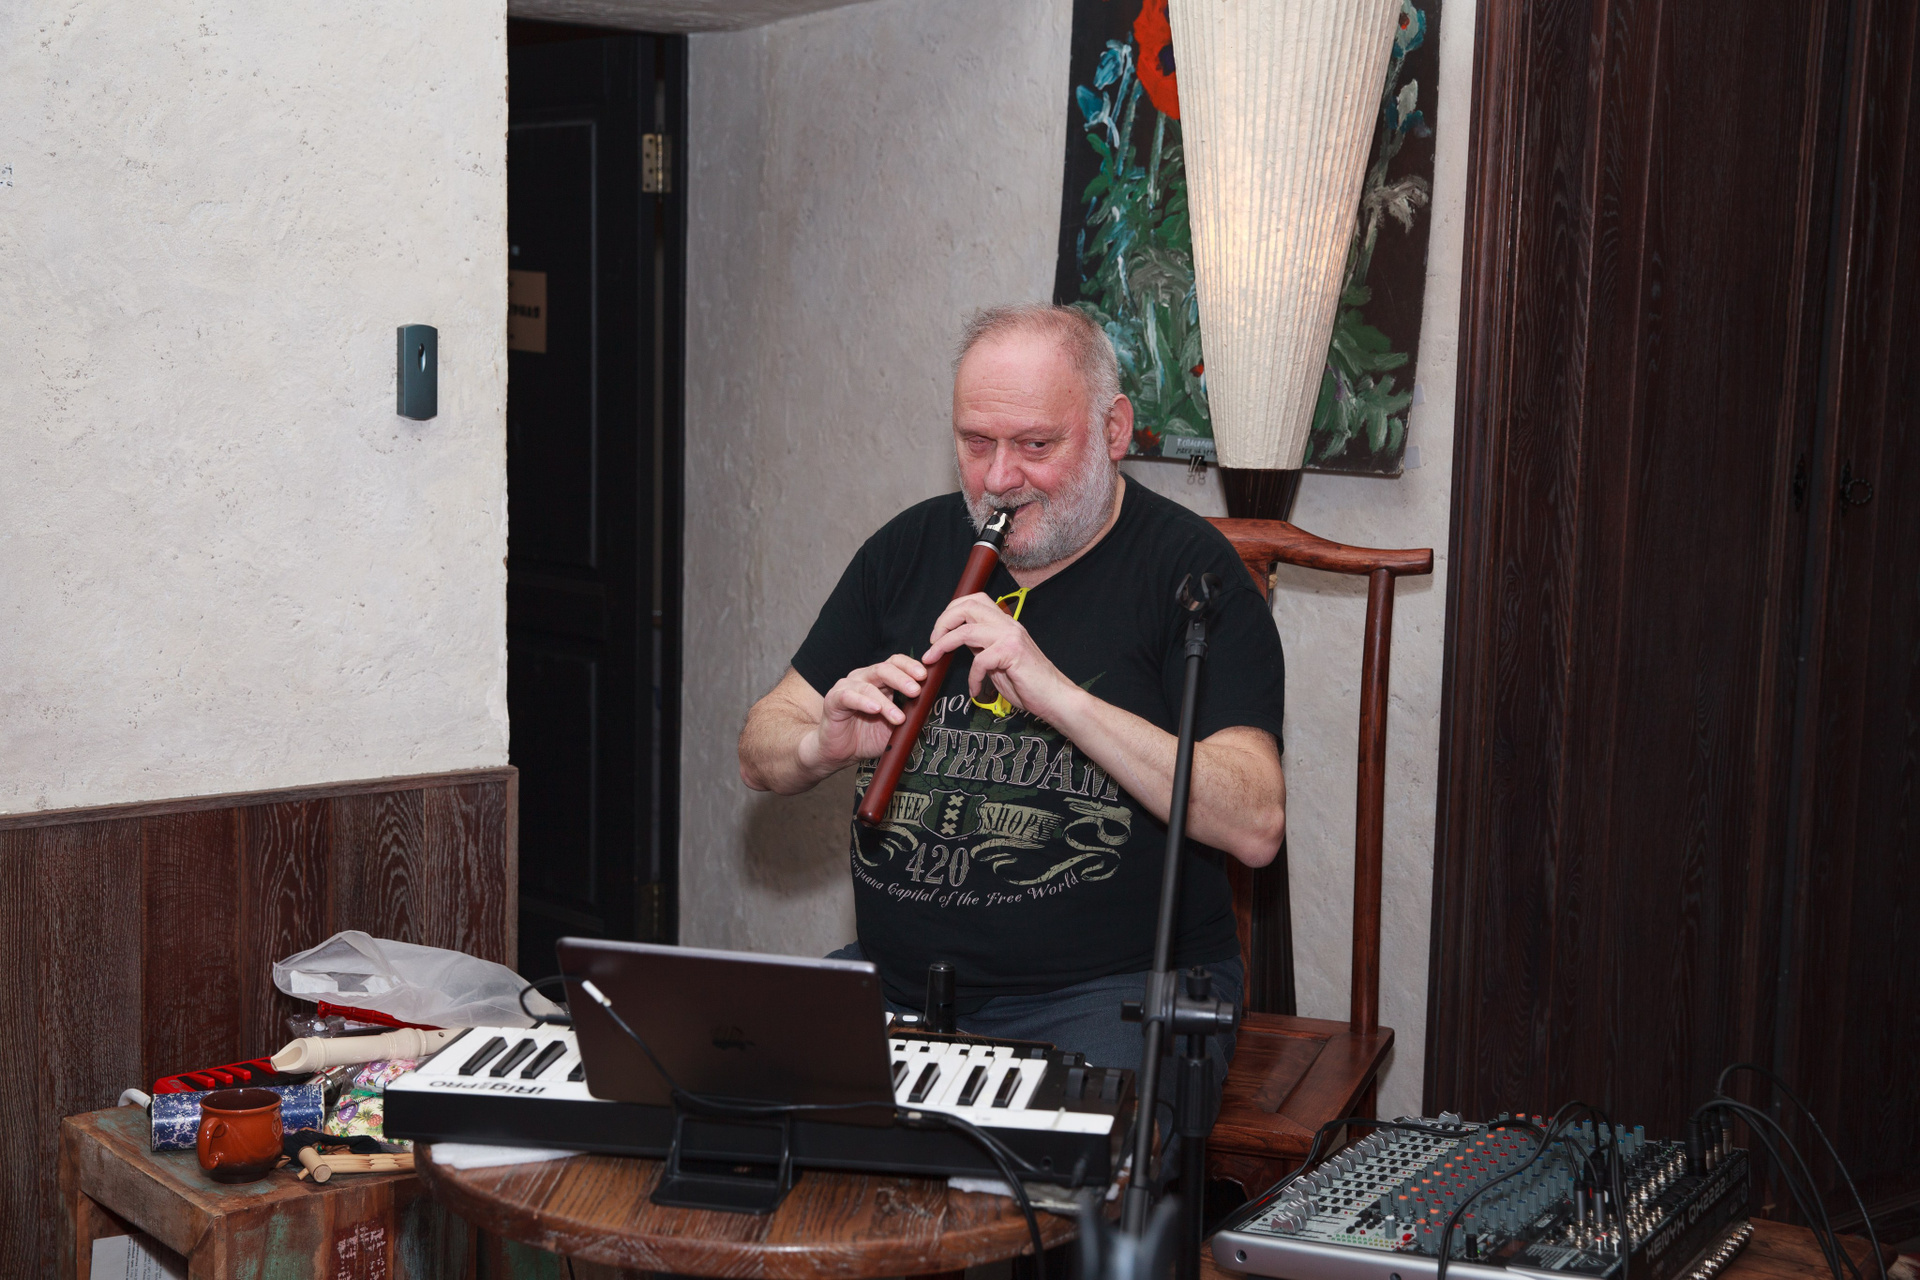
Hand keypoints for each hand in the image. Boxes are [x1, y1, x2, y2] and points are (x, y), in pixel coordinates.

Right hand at [806, 654, 927, 769]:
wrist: (839, 753)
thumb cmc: (866, 737)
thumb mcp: (894, 728)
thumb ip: (911, 717)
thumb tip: (931, 710)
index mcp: (879, 681)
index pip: (896, 663)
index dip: (910, 666)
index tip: (925, 677)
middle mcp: (863, 679)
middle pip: (884, 669)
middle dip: (902, 679)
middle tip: (916, 691)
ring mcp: (848, 687)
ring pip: (869, 686)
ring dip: (886, 702)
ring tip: (899, 718)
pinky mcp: (834, 699)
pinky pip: (849, 696)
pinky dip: (864, 702)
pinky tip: (874, 709)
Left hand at [923, 593, 1077, 720]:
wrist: (1055, 698)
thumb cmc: (1028, 683)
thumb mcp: (998, 661)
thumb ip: (981, 647)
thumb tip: (958, 642)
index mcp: (1005, 623)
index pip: (975, 600)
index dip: (951, 610)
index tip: (939, 632)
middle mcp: (1008, 624)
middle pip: (967, 606)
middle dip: (943, 621)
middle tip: (932, 642)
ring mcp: (1011, 637)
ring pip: (967, 630)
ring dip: (944, 645)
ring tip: (934, 659)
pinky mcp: (1012, 653)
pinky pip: (980, 661)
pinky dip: (972, 677)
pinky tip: (974, 690)